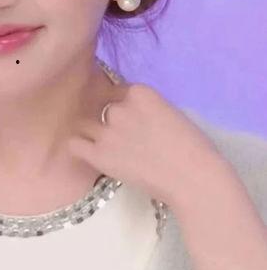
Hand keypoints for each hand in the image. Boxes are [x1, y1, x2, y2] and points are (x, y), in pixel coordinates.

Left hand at [67, 83, 228, 209]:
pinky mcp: (99, 155)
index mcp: (139, 92)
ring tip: (105, 146)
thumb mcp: (170, 112)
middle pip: (103, 108)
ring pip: (86, 124)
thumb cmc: (193, 147)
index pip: (117, 91)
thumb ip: (147, 107)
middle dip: (110, 120)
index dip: (121, 105)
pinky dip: (79, 146)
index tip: (129, 118)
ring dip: (95, 133)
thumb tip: (134, 114)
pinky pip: (75, 144)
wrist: (192, 178)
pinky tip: (88, 152)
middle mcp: (119, 108)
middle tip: (122, 137)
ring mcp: (106, 131)